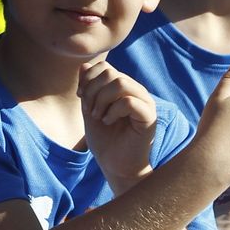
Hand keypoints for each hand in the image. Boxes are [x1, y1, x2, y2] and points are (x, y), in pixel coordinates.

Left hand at [78, 60, 156, 192]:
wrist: (115, 165)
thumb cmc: (104, 139)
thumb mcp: (89, 108)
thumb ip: (88, 88)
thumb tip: (84, 65)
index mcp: (124, 87)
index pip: (105, 67)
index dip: (88, 78)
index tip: (80, 96)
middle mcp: (136, 91)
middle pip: (110, 73)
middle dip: (92, 91)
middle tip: (89, 111)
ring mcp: (145, 103)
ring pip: (121, 83)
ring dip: (102, 100)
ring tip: (98, 116)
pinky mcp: (149, 117)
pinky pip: (129, 102)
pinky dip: (113, 111)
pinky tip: (108, 122)